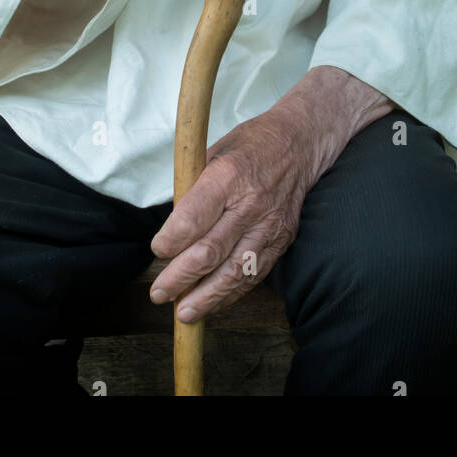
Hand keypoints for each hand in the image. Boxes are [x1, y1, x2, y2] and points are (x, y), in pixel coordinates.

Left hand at [148, 104, 320, 321]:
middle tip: (159, 292)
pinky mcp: (282, 239)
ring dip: (206, 296)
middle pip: (210, 251)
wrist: (300, 143)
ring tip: (183, 312)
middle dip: (179, 277)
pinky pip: (254, 274)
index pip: (194, 218)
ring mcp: (269, 225)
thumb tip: (170, 226)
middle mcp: (250, 204)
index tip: (157, 250)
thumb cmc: (249, 145)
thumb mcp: (213, 152)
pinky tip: (212, 302)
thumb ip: (192, 189)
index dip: (170, 241)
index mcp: (228, 176)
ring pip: (234, 271)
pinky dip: (231, 292)